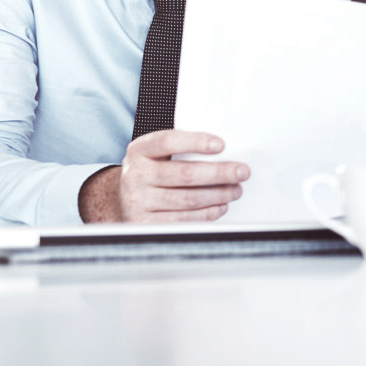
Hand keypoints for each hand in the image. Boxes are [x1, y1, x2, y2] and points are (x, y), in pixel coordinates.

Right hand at [79, 130, 249, 222]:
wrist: (123, 199)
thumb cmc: (152, 171)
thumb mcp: (157, 154)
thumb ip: (182, 148)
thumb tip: (224, 150)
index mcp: (139, 150)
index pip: (168, 141)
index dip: (196, 142)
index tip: (221, 145)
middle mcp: (135, 174)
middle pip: (185, 173)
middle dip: (220, 173)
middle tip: (242, 171)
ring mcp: (138, 201)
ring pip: (188, 199)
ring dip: (219, 194)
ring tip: (236, 190)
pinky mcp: (145, 223)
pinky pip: (184, 219)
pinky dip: (207, 213)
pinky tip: (220, 206)